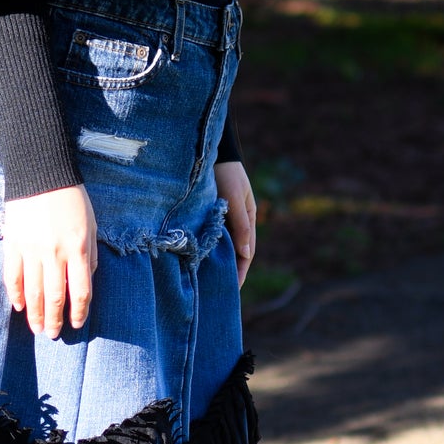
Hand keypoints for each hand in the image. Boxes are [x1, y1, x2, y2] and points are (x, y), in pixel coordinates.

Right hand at [3, 184, 98, 338]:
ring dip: (36, 314)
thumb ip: (90, 254)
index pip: (80, 291)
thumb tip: (87, 280)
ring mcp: (31, 250)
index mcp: (77, 249)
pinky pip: (12, 276)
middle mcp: (55, 254)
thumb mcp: (90, 225)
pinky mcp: (12, 245)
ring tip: (38, 329)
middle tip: (54, 334)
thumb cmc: (71, 199)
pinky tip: (19, 306)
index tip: (77, 324)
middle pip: (56, 297)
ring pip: (33, 291)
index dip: (79, 312)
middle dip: (56, 320)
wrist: (40, 174)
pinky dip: (15, 294)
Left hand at [215, 160, 256, 286]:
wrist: (208, 151)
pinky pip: (210, 236)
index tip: (233, 290)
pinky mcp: (208, 213)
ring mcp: (223, 217)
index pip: (246, 253)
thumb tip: (246, 254)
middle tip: (217, 291)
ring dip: (216, 261)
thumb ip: (240, 225)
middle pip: (234, 252)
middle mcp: (236, 220)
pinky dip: (206, 248)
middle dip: (229, 271)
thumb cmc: (225, 173)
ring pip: (221, 246)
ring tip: (205, 279)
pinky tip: (196, 258)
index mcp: (248, 219)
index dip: (240, 272)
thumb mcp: (234, 199)